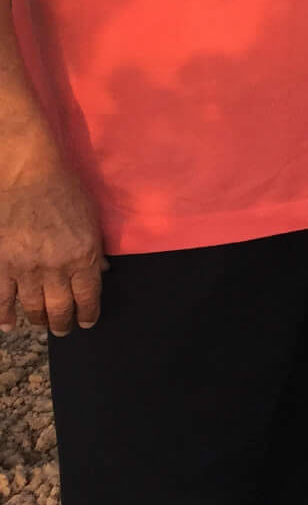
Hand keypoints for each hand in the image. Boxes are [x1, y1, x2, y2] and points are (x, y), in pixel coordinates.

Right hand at [0, 159, 104, 334]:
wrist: (28, 175)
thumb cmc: (65, 192)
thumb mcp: (92, 219)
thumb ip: (96, 249)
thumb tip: (101, 272)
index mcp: (83, 256)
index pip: (88, 296)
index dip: (88, 313)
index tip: (87, 322)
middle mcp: (55, 268)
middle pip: (60, 307)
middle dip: (63, 323)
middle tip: (64, 329)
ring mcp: (25, 268)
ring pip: (32, 307)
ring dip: (39, 319)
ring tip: (43, 324)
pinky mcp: (1, 265)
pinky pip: (2, 298)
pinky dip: (5, 315)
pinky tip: (9, 324)